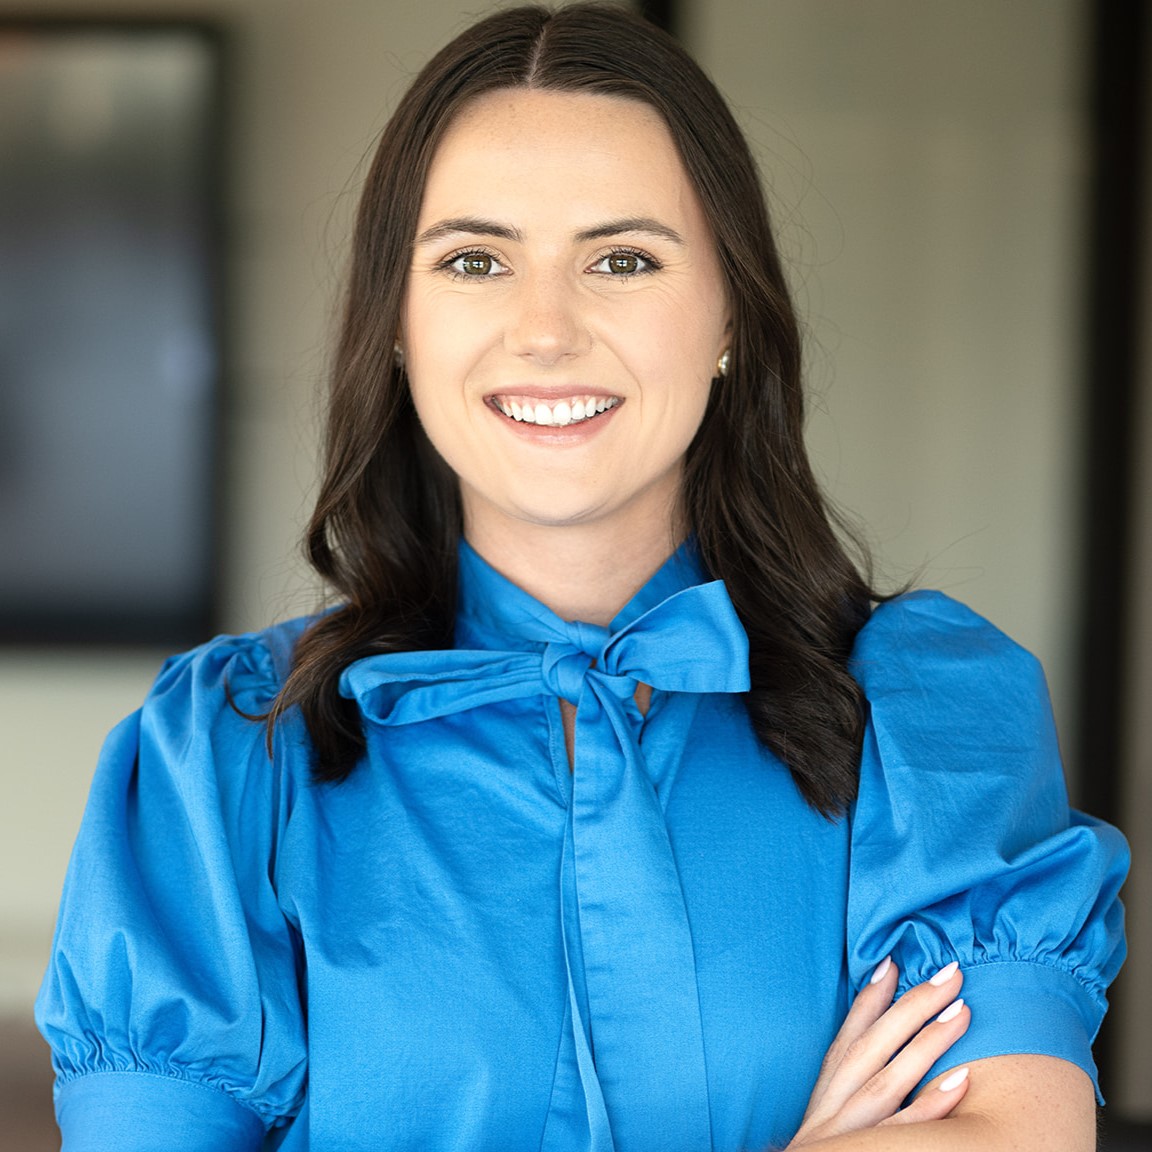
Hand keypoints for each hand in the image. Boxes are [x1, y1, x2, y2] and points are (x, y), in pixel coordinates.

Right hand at [785, 958, 970, 1147]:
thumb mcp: (826, 1122)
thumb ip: (847, 1087)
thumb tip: (876, 1044)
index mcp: (825, 1096)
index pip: (848, 1039)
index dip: (868, 1001)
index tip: (893, 962)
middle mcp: (835, 1109)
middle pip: (873, 1047)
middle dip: (911, 1006)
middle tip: (950, 972)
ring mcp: (853, 1135)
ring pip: (890, 1079)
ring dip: (928, 1043)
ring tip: (963, 1011)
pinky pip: (905, 1132)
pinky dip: (931, 1105)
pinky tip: (962, 1080)